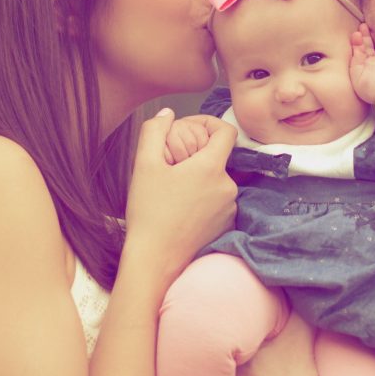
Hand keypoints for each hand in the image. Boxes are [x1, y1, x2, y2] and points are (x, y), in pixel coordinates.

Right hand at [124, 108, 236, 283]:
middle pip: (217, 158)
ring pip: (216, 181)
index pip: (226, 131)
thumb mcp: (144, 166)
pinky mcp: (227, 226)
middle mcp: (228, 186)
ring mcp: (230, 208)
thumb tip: (167, 114)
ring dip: (199, 179)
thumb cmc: (149, 213)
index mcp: (212, 168)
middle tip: (170, 165)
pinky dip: (203, 199)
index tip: (190, 129)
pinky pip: (217, 202)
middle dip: (196, 155)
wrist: (155, 261)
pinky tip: (181, 209)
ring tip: (172, 191)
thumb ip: (154, 132)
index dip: (209, 123)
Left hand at [350, 23, 374, 104]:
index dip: (355, 43)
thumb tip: (355, 49)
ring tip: (366, 27)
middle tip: (362, 26)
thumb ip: (355, 61)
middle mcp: (369, 66)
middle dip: (363, 37)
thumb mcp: (357, 74)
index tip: (356, 35)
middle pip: (365, 48)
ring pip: (374, 48)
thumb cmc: (371, 87)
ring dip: (370, 38)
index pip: (356, 53)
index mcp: (360, 70)